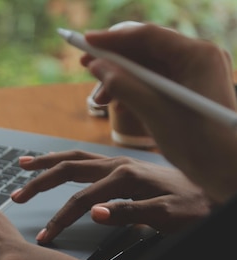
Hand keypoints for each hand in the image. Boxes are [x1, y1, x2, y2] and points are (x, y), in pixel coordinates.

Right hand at [11, 151, 213, 242]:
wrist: (219, 195)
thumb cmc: (196, 209)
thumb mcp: (168, 217)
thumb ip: (130, 214)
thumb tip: (93, 213)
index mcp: (126, 177)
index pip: (81, 199)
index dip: (60, 219)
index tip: (44, 236)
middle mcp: (119, 165)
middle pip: (68, 169)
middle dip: (39, 182)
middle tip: (17, 196)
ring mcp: (121, 163)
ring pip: (75, 158)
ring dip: (47, 162)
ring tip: (23, 164)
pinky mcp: (125, 166)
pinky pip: (87, 158)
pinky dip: (66, 159)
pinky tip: (59, 162)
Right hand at [81, 24, 236, 202]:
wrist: (231, 174)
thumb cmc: (202, 146)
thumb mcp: (155, 114)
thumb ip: (123, 86)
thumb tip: (96, 66)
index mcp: (198, 56)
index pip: (147, 36)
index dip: (112, 38)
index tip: (84, 42)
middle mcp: (199, 58)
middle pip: (146, 48)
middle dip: (114, 60)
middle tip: (86, 69)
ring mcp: (195, 73)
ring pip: (147, 66)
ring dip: (120, 78)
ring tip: (100, 100)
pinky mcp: (189, 90)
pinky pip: (154, 81)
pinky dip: (133, 90)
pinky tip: (118, 105)